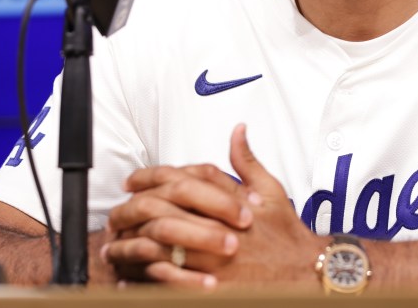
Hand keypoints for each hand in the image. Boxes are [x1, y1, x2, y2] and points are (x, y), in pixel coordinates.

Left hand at [102, 124, 319, 288]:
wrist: (304, 272)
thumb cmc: (285, 233)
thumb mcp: (271, 190)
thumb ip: (247, 160)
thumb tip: (238, 130)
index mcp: (225, 200)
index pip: (177, 180)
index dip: (148, 178)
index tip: (131, 182)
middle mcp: (214, 227)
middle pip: (158, 212)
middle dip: (129, 213)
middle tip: (114, 216)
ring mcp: (209, 259)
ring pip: (155, 248)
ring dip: (129, 248)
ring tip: (113, 250)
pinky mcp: (207, 288)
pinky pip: (165, 283)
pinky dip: (143, 281)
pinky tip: (129, 280)